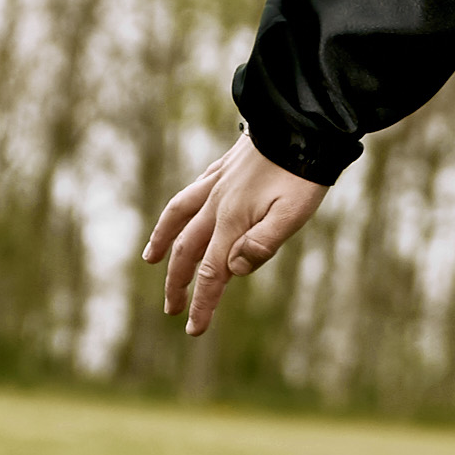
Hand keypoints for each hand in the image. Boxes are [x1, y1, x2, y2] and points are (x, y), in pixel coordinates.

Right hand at [144, 136, 330, 333]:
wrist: (301, 124)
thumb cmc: (303, 174)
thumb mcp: (292, 215)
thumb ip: (262, 244)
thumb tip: (232, 269)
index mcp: (233, 222)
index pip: (212, 273)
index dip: (203, 303)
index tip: (194, 330)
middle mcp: (217, 205)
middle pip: (188, 251)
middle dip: (178, 284)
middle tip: (173, 310)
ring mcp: (216, 185)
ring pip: (179, 217)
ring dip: (163, 242)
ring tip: (151, 260)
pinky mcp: (222, 168)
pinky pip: (190, 193)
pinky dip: (178, 209)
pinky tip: (178, 213)